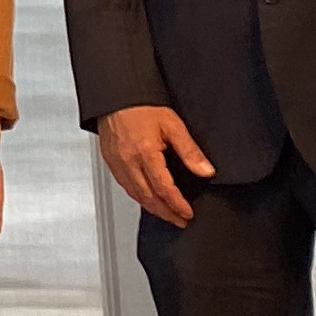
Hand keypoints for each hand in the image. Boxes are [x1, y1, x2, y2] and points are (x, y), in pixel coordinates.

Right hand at [99, 104, 212, 225]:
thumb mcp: (173, 125)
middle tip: (179, 220)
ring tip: (166, 213)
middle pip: (148, 197)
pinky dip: (137, 197)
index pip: (164, 188)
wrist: (116, 95)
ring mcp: (116, 162)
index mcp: (145, 153)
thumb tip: (205, 171)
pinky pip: (124, 186)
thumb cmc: (141, 106)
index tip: (188, 213)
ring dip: (152, 208)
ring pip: (135, 194)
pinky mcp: (110, 161)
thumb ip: (190, 151)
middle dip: (166, 212)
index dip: (177, 204)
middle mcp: (128, 161)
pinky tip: (145, 198)